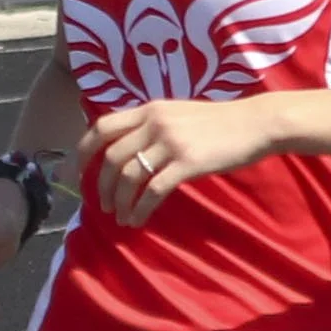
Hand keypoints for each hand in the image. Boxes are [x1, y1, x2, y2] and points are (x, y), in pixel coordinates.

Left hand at [80, 96, 281, 225]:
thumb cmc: (218, 123)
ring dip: (119, 202)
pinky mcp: (187, 162)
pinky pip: (152, 191)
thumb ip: (151, 126)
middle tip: (103, 205)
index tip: (75, 175)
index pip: (102, 127)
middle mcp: (155, 122)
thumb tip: (125, 150)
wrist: (256, 123)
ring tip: (121, 217)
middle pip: (111, 157)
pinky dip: (140, 209)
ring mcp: (171, 141)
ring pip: (129, 176)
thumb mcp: (178, 115)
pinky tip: (138, 220)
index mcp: (149, 109)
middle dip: (100, 186)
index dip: (81, 153)